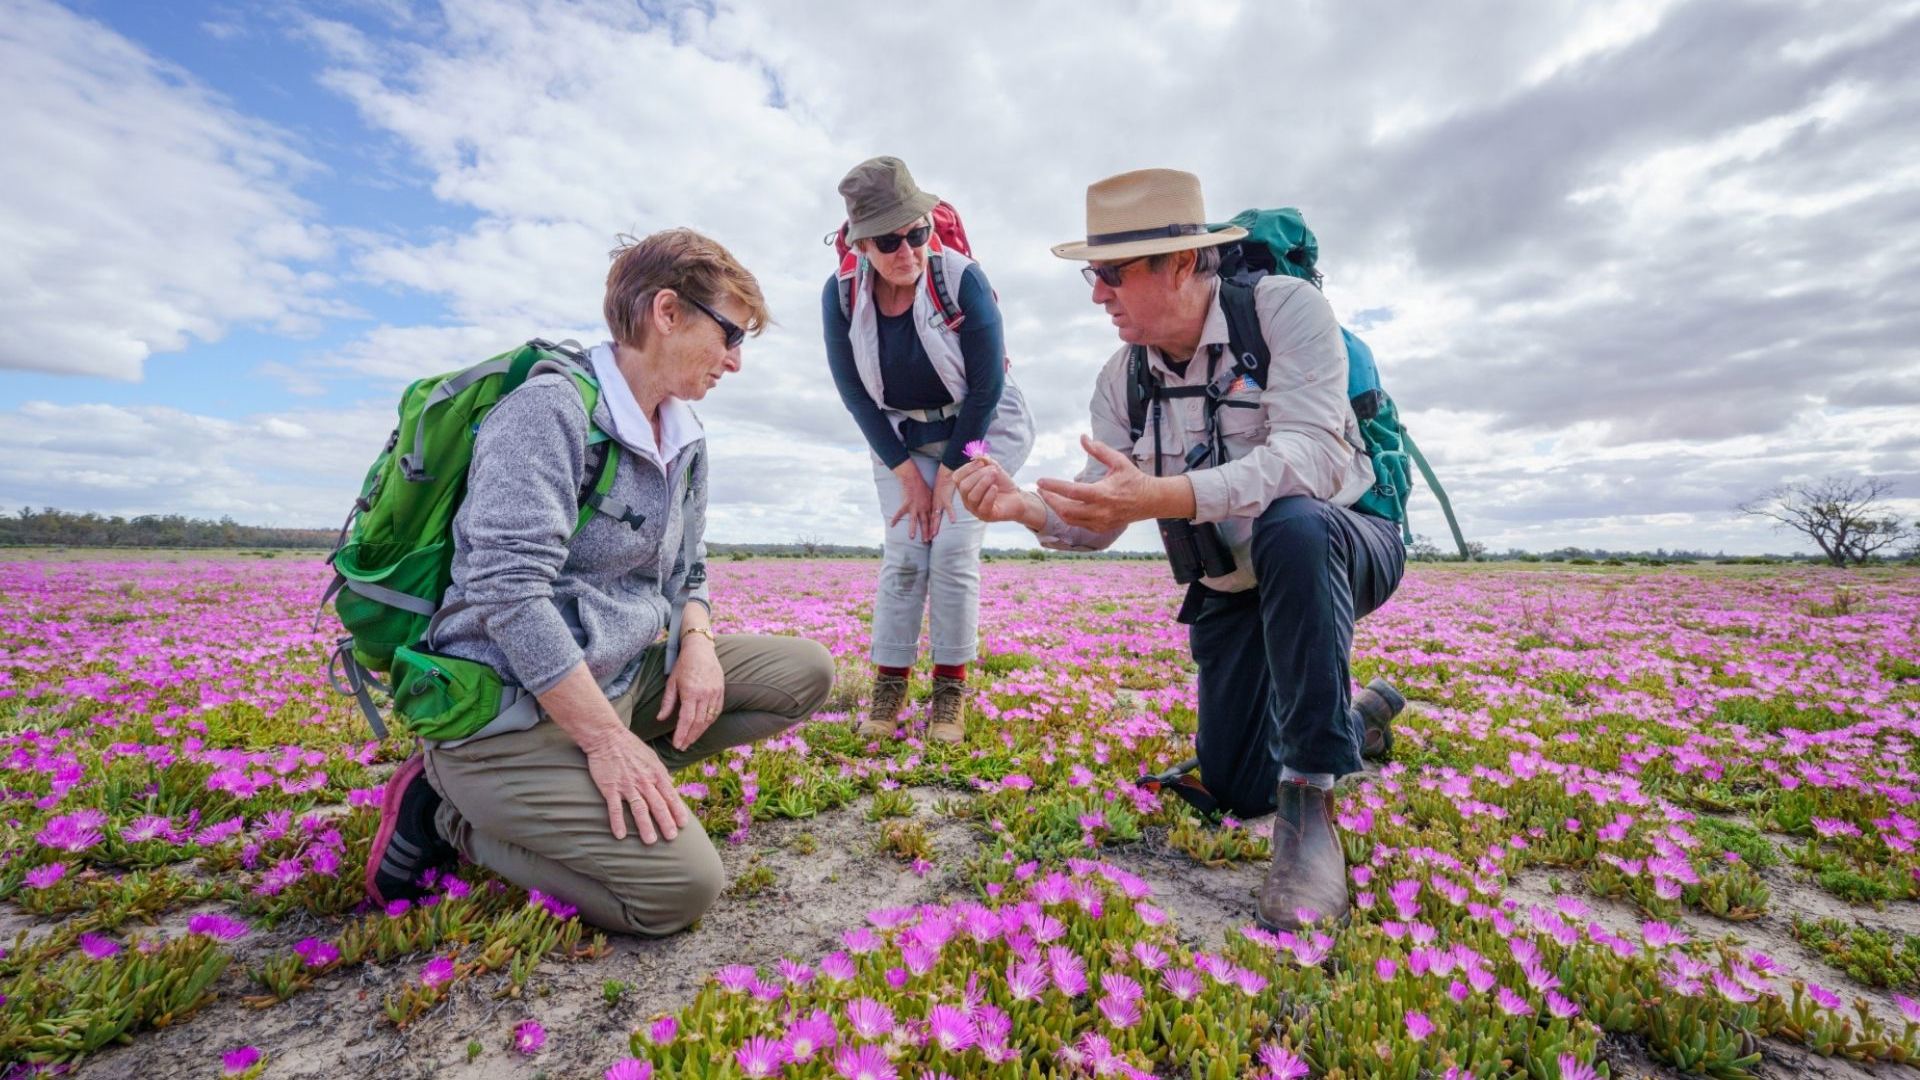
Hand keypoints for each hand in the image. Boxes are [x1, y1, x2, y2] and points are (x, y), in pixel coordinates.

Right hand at [582, 727, 689, 843]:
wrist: (607, 737)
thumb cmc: (631, 747)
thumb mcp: (652, 758)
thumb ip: (661, 774)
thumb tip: (671, 786)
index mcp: (656, 773)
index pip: (670, 795)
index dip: (677, 810)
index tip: (683, 825)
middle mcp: (644, 781)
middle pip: (658, 805)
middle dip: (666, 822)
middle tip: (671, 838)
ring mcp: (627, 785)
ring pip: (639, 808)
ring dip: (645, 826)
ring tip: (650, 841)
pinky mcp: (610, 788)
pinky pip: (614, 808)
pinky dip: (617, 822)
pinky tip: (620, 835)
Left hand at [659, 633, 725, 749]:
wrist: (701, 649)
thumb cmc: (683, 665)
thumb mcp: (671, 682)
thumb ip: (667, 702)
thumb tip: (660, 719)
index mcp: (691, 692)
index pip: (686, 720)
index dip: (681, 734)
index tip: (677, 744)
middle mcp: (705, 694)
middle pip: (698, 723)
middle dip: (690, 737)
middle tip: (682, 747)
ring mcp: (715, 693)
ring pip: (709, 719)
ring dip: (699, 732)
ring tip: (690, 740)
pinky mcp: (721, 691)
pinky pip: (716, 711)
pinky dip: (709, 722)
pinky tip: (702, 728)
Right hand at [888, 460, 934, 540]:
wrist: (913, 479)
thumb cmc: (922, 486)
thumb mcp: (930, 495)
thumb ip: (931, 503)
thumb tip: (935, 509)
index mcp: (928, 507)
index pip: (931, 520)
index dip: (932, 529)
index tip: (932, 537)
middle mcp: (922, 508)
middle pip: (924, 522)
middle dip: (925, 532)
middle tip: (925, 541)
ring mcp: (914, 507)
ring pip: (914, 520)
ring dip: (913, 529)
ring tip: (911, 537)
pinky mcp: (906, 504)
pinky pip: (900, 513)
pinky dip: (895, 518)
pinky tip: (891, 524)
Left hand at [929, 465, 957, 537]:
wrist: (944, 475)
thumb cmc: (942, 485)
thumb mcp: (938, 496)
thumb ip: (939, 505)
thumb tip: (939, 512)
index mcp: (932, 505)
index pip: (929, 519)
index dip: (927, 528)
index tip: (926, 537)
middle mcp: (933, 506)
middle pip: (930, 521)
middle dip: (927, 531)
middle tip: (925, 541)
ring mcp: (939, 503)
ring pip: (935, 517)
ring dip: (934, 526)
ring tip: (933, 535)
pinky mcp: (945, 498)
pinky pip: (948, 508)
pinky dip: (951, 514)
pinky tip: (953, 521)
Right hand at [954, 456, 1031, 524]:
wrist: (1017, 498)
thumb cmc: (1003, 484)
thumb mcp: (994, 469)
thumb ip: (985, 461)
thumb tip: (976, 455)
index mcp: (966, 488)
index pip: (957, 478)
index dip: (968, 468)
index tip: (982, 463)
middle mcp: (967, 500)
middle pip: (964, 487)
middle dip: (978, 475)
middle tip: (993, 471)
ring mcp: (975, 510)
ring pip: (972, 496)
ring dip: (984, 483)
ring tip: (995, 476)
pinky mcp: (986, 516)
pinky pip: (983, 506)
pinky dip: (989, 495)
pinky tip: (995, 488)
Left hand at [1035, 435, 1156, 532]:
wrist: (1150, 501)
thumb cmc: (1133, 478)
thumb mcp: (1118, 461)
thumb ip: (1099, 450)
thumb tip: (1083, 437)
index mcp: (1103, 493)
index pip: (1071, 491)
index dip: (1053, 486)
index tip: (1040, 481)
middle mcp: (1100, 511)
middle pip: (1066, 510)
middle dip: (1050, 500)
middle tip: (1041, 490)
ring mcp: (1101, 522)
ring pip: (1070, 519)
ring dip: (1057, 508)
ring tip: (1049, 497)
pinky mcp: (1101, 528)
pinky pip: (1078, 524)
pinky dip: (1068, 515)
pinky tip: (1063, 505)